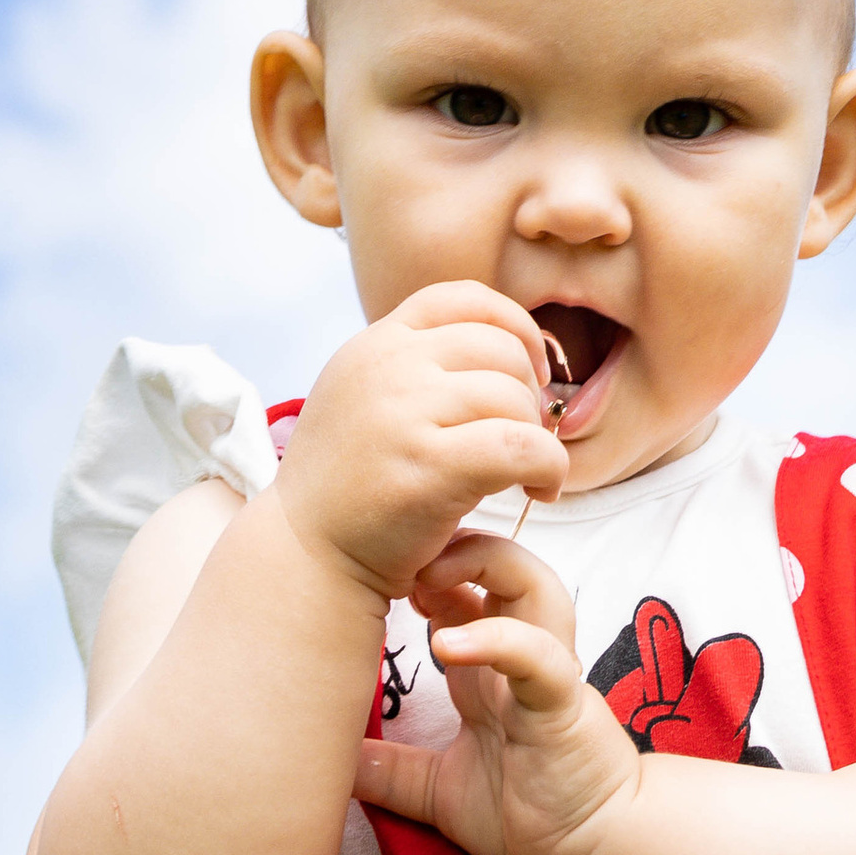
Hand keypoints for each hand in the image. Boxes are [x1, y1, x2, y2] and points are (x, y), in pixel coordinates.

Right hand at [279, 282, 568, 603]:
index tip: (530, 371)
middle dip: (529, 393)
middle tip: (523, 438)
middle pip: (501, 349)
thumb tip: (500, 346)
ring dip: (538, 436)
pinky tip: (539, 490)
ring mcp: (405, 414)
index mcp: (374, 345)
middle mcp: (387, 368)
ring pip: (515, 398)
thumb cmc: (347, 489)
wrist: (306, 555)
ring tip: (528, 472)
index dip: (515, 326)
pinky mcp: (430, 466)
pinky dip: (549, 468)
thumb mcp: (363, 400)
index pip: (464, 299)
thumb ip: (412, 367)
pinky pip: (523, 447)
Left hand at [355, 530, 643, 854]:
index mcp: (490, 670)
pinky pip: (538, 655)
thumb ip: (393, 773)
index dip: (427, 570)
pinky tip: (447, 645)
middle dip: (456, 546)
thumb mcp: (437, 791)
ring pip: (535, 584)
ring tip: (426, 583)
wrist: (593, 851)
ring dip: (484, 566)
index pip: (465, 590)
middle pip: (504, 564)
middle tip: (404, 563)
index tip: (381, 576)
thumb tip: (336, 766)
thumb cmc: (532, 815)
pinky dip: (496, 639)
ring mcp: (545, 674)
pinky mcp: (562, 704)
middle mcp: (521, 657)